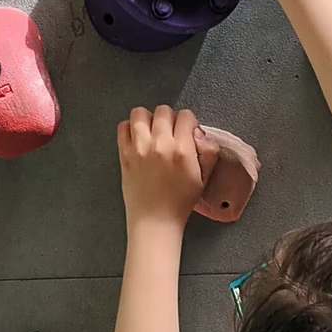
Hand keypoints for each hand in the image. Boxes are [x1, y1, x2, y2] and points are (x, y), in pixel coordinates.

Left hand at [118, 104, 205, 231]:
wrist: (155, 221)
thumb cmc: (180, 202)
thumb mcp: (204, 178)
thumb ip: (208, 151)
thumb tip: (200, 133)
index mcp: (182, 150)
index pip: (186, 116)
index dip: (189, 123)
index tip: (187, 133)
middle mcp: (160, 144)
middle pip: (163, 110)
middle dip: (170, 118)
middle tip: (170, 133)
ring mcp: (139, 148)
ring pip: (140, 113)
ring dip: (148, 119)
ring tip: (152, 132)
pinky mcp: (124, 154)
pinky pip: (123, 127)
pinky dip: (130, 128)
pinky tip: (138, 138)